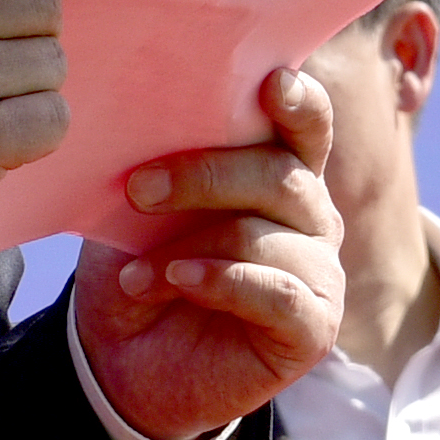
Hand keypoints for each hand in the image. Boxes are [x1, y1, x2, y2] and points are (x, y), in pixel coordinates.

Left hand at [73, 65, 342, 439]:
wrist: (122, 358)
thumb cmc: (139, 264)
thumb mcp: (140, 208)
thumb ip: (161, 162)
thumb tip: (143, 114)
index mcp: (277, 168)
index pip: (306, 123)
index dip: (298, 100)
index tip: (271, 81)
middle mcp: (310, 214)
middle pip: (278, 174)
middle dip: (204, 175)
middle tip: (138, 189)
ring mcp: (318, 270)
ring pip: (268, 235)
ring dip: (190, 247)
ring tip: (136, 273)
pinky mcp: (314, 326)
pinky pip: (278, 291)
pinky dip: (221, 281)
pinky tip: (180, 282)